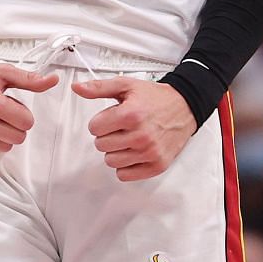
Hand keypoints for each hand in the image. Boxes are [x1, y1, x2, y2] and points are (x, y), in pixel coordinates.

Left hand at [72, 77, 195, 180]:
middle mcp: (141, 135)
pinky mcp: (157, 165)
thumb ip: (99, 88)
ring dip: (116, 151)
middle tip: (121, 128)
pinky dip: (126, 166)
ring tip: (128, 139)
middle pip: (101, 145)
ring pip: (111, 161)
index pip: (94, 128)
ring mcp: (150, 152)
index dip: (100, 122)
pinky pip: (125, 175)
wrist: (185, 107)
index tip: (111, 119)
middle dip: (107, 136)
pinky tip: (134, 152)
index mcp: (131, 115)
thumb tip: (77, 88)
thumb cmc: (155, 98)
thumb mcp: (126, 86)